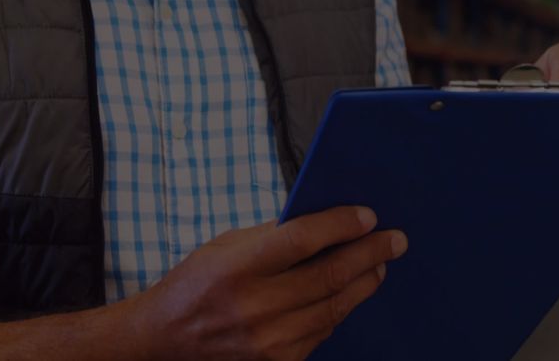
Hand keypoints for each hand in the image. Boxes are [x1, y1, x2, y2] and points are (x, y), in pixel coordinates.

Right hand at [130, 207, 407, 360]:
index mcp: (236, 267)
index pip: (302, 239)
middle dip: (370, 254)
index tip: (369, 215)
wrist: (162, 341)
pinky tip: (350, 292)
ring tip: (380, 264)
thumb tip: (326, 222)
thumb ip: (272, 235)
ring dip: (365, 282)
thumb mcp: (225, 246)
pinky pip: (322, 332)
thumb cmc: (195, 284)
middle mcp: (254, 307)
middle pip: (329, 276)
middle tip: (396, 240)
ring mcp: (267, 342)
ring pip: (334, 307)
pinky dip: (340, 308)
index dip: (341, 225)